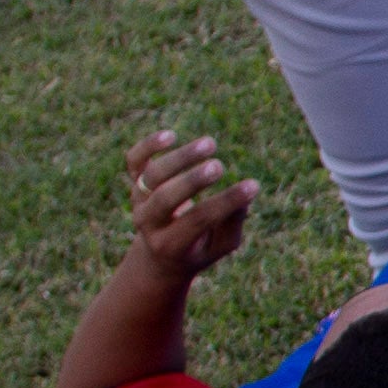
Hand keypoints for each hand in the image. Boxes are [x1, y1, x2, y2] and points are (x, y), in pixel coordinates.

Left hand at [119, 124, 254, 279]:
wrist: (159, 252)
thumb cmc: (199, 246)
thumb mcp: (220, 244)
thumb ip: (232, 223)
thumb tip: (245, 196)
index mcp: (170, 245)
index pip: (198, 220)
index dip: (226, 202)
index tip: (253, 186)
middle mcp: (148, 222)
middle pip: (166, 198)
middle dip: (193, 181)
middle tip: (219, 167)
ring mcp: (138, 200)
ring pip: (154, 174)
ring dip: (182, 157)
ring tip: (211, 144)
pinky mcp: (134, 181)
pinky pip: (135, 160)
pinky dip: (148, 145)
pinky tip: (171, 136)